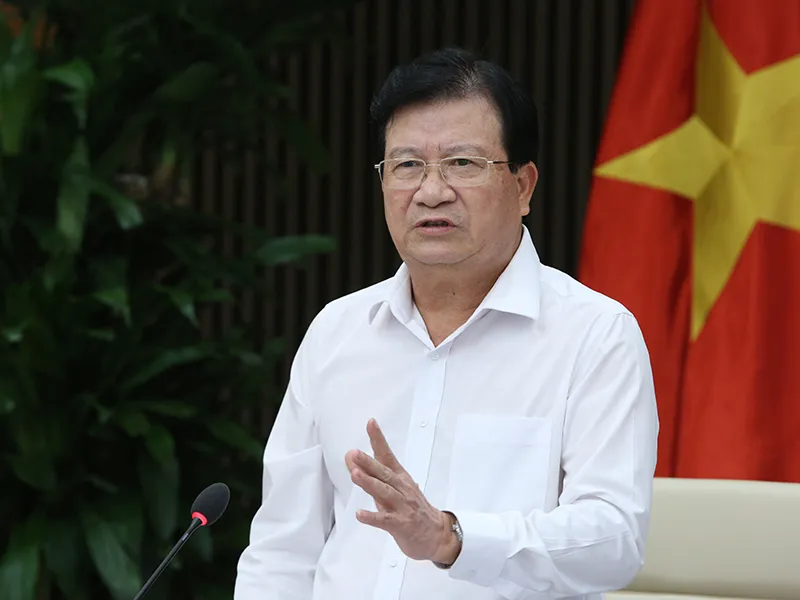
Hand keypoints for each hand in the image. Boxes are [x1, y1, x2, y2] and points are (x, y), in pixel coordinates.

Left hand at [345, 418, 460, 564]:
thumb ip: (370, 474)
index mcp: (400, 478)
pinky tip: (360, 514)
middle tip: (354, 453)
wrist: (438, 534)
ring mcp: (402, 507)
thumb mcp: (391, 489)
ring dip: (370, 483)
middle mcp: (402, 489)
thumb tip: (350, 457)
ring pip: (385, 493)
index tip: (371, 423)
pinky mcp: (401, 525)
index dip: (378, 439)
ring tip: (355, 474)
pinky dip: (372, 517)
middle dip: (368, 462)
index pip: (387, 455)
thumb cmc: (412, 509)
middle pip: (384, 473)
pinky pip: (385, 521)